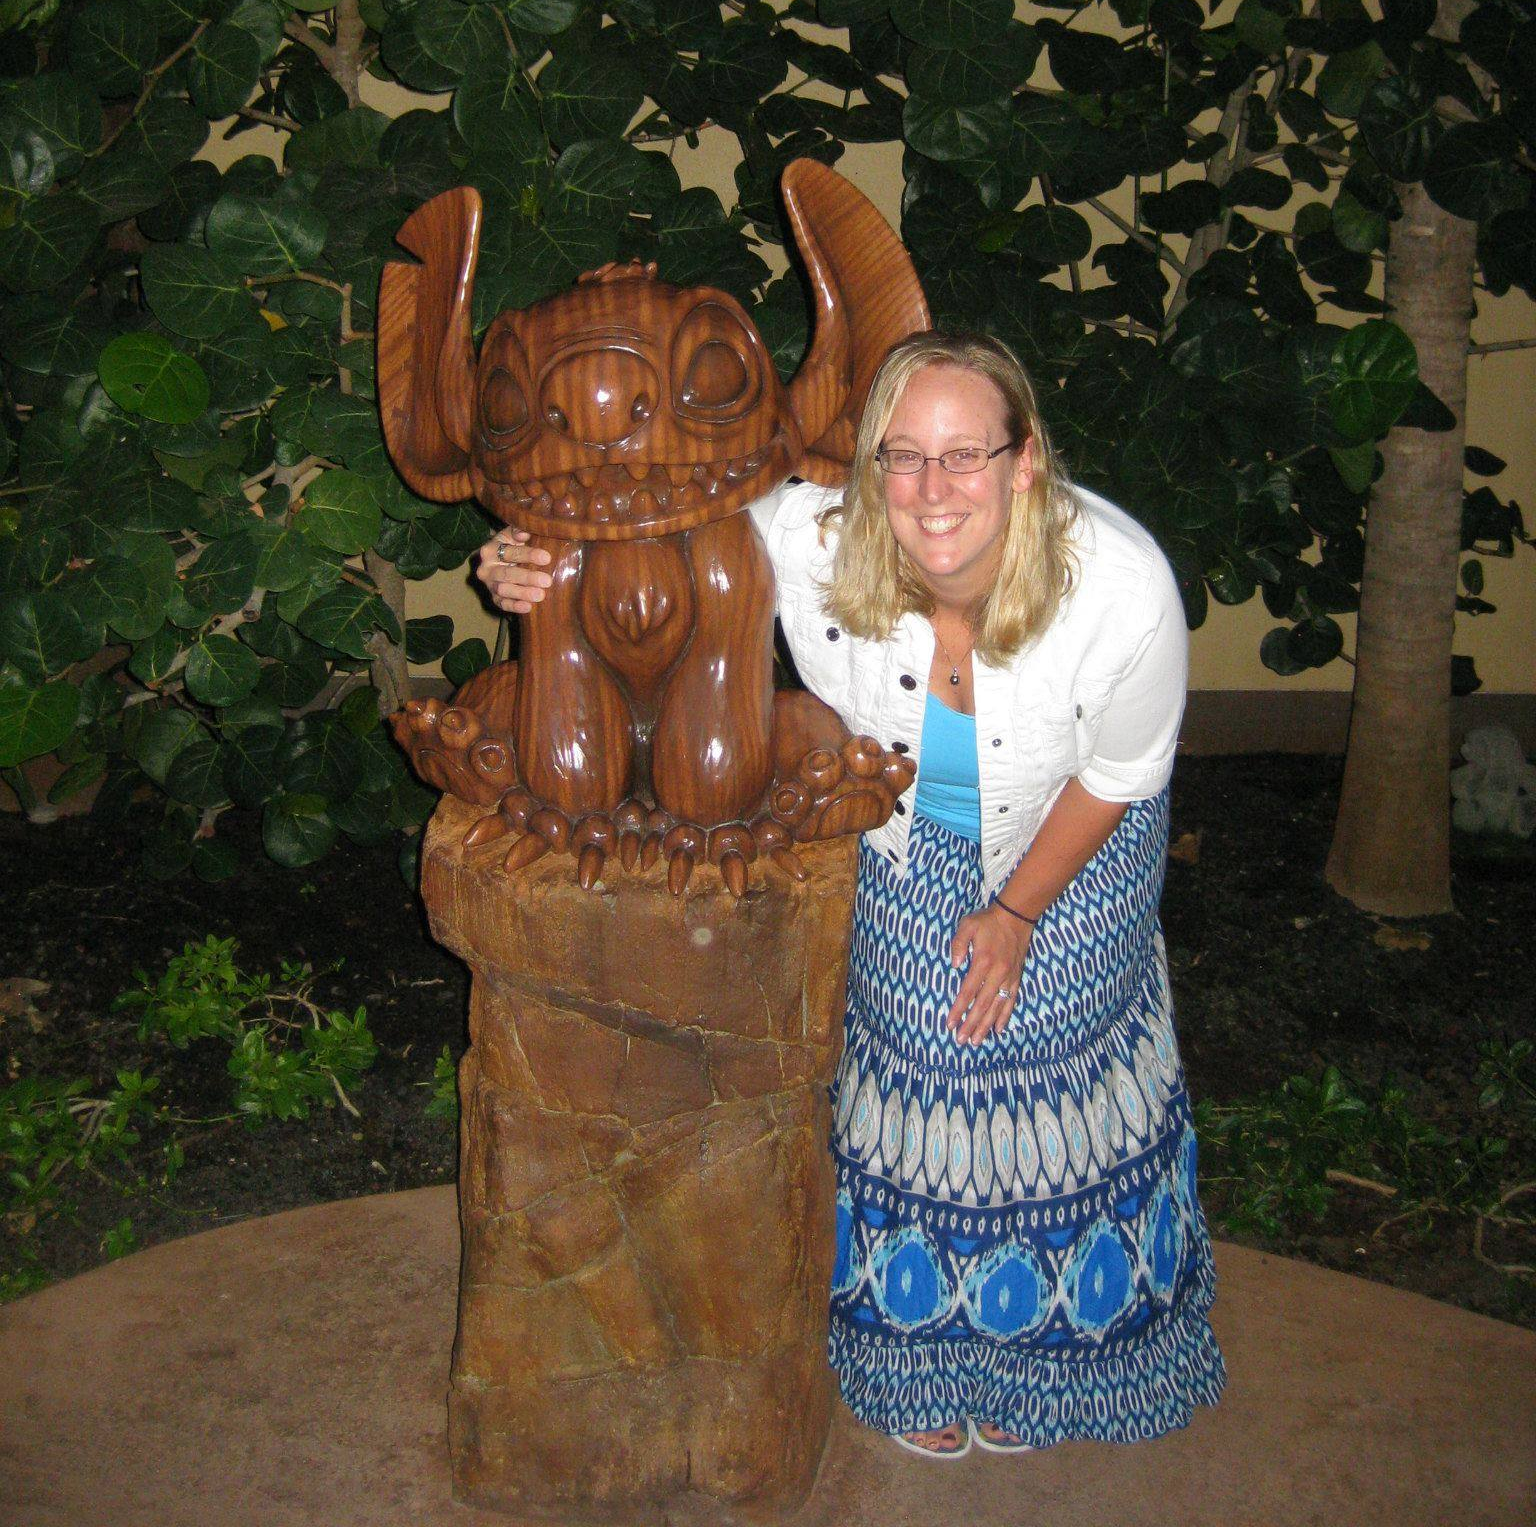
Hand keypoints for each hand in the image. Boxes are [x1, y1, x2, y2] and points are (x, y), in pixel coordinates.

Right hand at [476, 530, 551, 614]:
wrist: (500, 561)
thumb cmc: (511, 546)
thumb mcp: (512, 535)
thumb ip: (518, 531)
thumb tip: (524, 533)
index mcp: (490, 550)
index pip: (509, 553)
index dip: (528, 555)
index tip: (546, 558)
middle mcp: (486, 569)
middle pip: (506, 574)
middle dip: (527, 578)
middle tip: (546, 581)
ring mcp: (489, 585)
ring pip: (503, 590)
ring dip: (522, 593)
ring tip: (540, 595)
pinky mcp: (494, 598)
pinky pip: (502, 604)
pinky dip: (514, 607)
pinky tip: (528, 607)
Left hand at [945, 903, 1031, 1044]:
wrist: (1016, 916)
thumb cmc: (988, 921)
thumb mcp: (967, 925)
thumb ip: (958, 944)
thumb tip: (954, 965)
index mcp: (983, 962)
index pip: (968, 992)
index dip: (958, 1009)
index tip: (950, 1024)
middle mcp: (997, 974)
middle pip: (982, 1005)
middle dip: (970, 1024)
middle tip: (961, 1040)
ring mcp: (1008, 978)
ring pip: (997, 1007)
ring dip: (986, 1026)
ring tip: (977, 1041)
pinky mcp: (1016, 978)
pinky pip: (1011, 1001)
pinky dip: (1005, 1016)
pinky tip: (999, 1029)